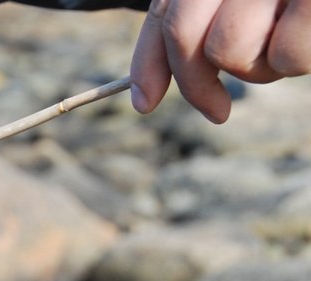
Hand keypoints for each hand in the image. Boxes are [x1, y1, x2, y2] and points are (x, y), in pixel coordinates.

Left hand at [130, 0, 310, 122]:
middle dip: (196, 84)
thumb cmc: (297, 2)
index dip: (149, 63)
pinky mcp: (310, 2)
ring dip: (262, 66)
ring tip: (292, 35)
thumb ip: (195, 32)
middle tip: (215, 111)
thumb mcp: (248, 6)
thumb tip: (144, 100)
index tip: (145, 103)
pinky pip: (286, 53)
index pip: (166, 15)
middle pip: (186, 36)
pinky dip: (300, 55)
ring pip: (232, 51)